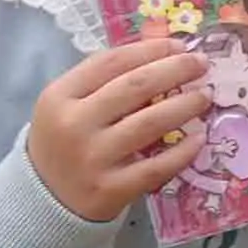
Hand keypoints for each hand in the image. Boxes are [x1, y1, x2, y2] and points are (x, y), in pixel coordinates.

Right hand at [25, 34, 209, 221]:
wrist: (42, 202)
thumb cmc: (62, 144)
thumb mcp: (67, 106)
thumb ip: (103, 82)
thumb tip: (162, 56)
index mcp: (59, 96)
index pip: (111, 62)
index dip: (150, 49)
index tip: (178, 45)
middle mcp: (74, 125)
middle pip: (135, 87)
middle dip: (175, 69)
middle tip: (201, 63)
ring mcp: (92, 159)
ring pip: (149, 123)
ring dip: (184, 105)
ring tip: (204, 96)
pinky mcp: (110, 190)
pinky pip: (155, 166)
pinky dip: (182, 151)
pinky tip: (199, 138)